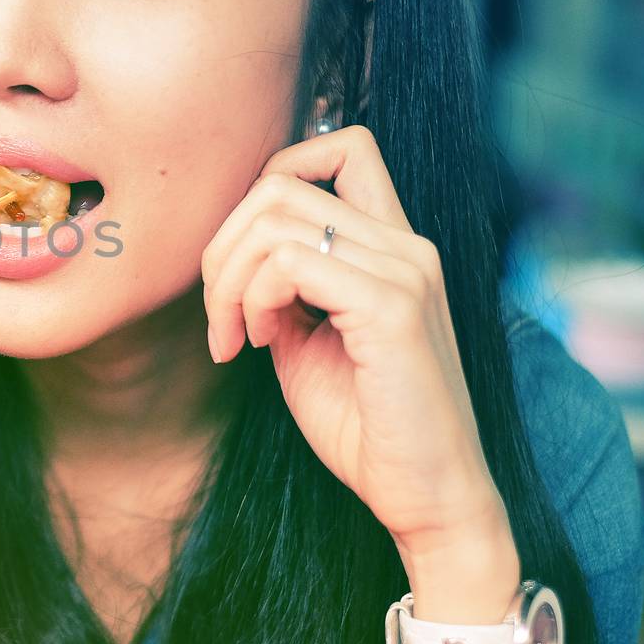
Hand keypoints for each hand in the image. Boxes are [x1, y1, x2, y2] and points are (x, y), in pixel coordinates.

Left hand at [199, 125, 509, 563]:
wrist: (425, 497)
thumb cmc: (365, 425)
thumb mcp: (303, 340)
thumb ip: (278, 287)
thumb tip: (233, 255)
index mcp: (392, 245)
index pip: (341, 146)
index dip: (270, 180)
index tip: (242, 260)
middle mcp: (407, 245)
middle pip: (282, 182)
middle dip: (222, 247)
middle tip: (218, 318)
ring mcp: (405, 271)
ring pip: (276, 216)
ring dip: (229, 279)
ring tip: (234, 337)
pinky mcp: (393, 308)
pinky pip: (289, 263)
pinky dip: (252, 298)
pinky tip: (255, 344)